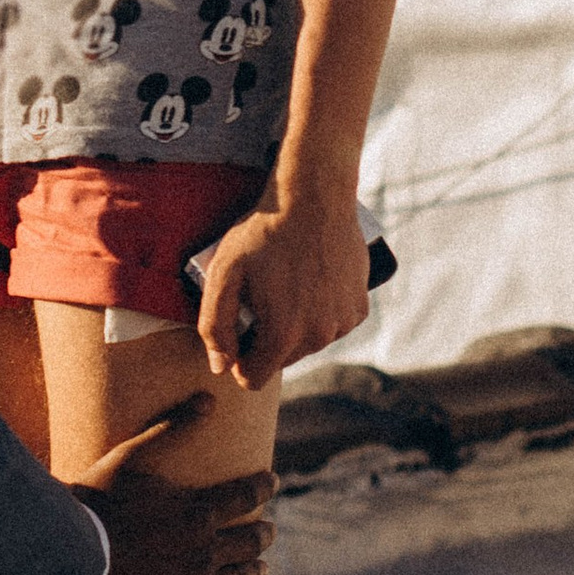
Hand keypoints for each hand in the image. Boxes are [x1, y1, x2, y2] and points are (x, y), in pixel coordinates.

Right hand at [68, 404, 275, 574]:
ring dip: (254, 571)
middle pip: (250, 541)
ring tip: (260, 567)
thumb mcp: (133, 457)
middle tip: (268, 529)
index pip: (246, 496)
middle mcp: (204, 551)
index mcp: (199, 512)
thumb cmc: (97, 502)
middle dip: (263, 533)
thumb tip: (209, 399)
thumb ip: (173, 429)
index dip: (262, 487)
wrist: (68, 556)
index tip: (271, 481)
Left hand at [195, 177, 371, 389]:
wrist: (314, 196)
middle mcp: (318, 336)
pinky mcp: (359, 308)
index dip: (238, 357)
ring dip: (295, 325)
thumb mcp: (223, 272)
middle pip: (280, 360)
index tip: (238, 326)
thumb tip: (220, 366)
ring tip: (288, 284)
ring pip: (308, 343)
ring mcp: (343, 322)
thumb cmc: (264, 232)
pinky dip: (320, 312)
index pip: (253, 378)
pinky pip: (332, 326)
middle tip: (261, 295)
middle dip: (266, 337)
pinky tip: (311, 282)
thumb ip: (214, 326)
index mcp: (283, 334)